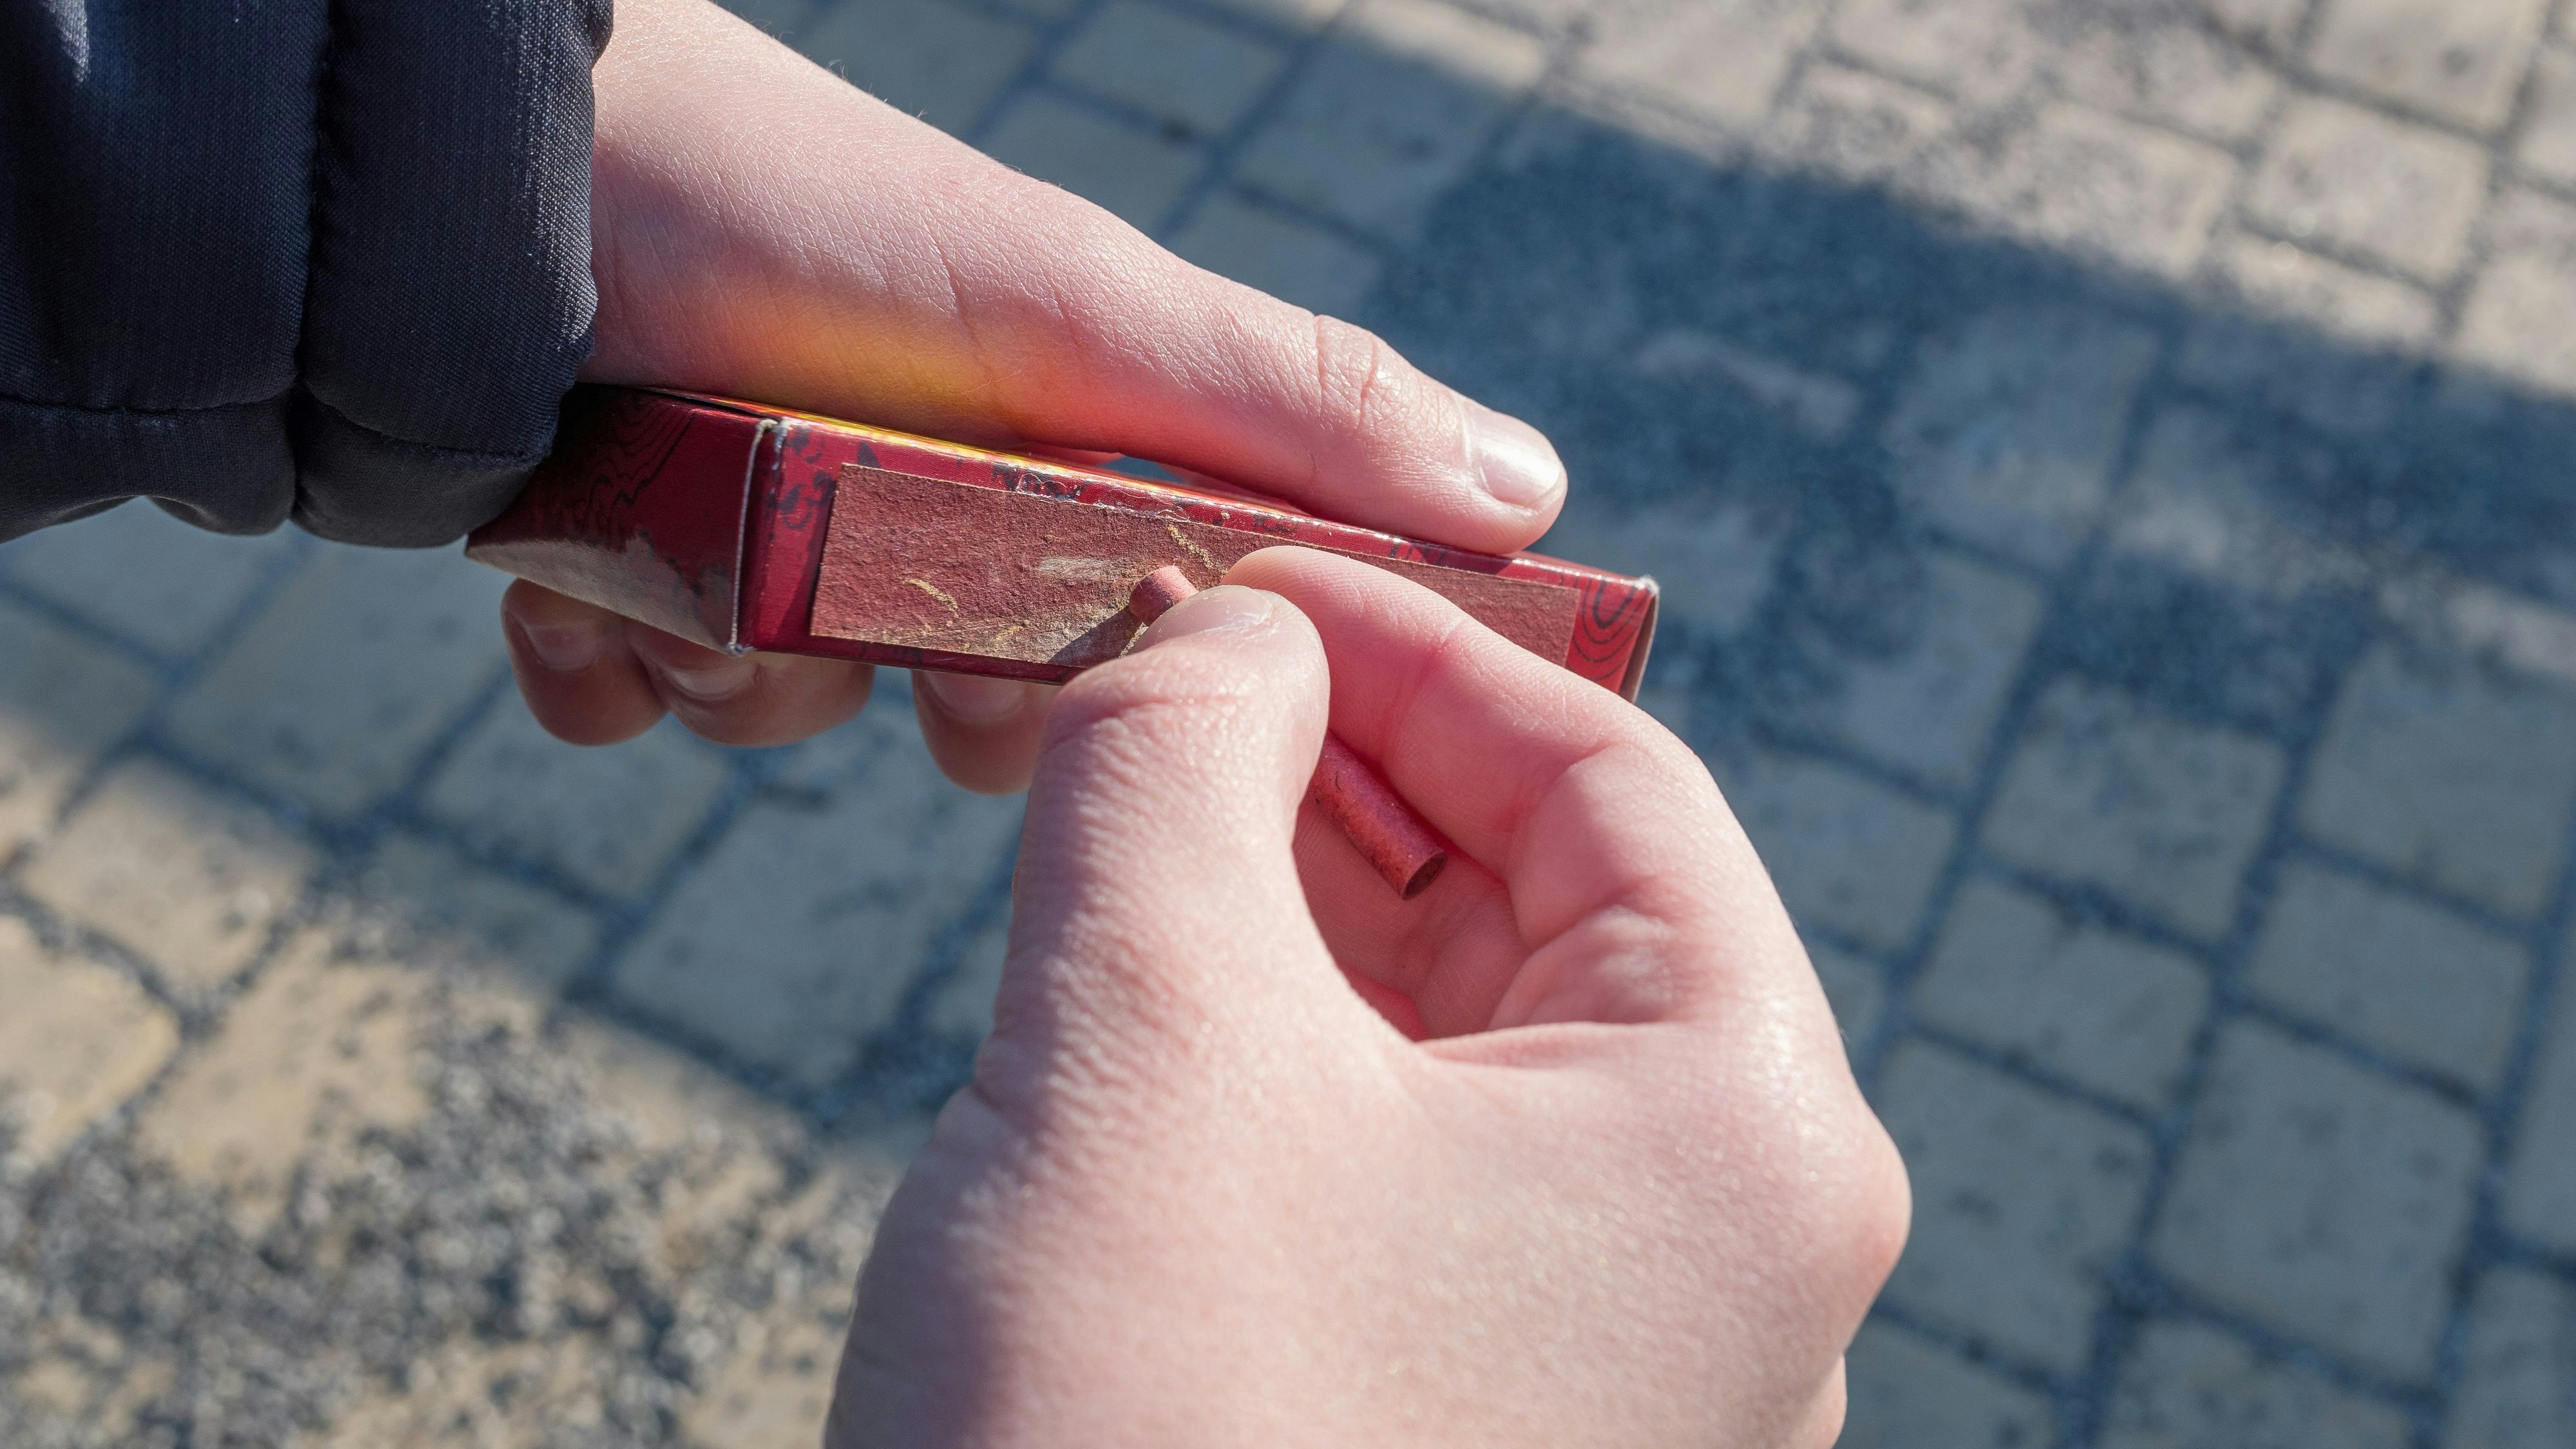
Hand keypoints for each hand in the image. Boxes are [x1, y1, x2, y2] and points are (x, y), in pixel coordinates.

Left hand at [500, 0, 1568, 789]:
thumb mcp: (1085, 315)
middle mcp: (909, 499)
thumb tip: (1535, 495)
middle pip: (955, 716)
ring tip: (683, 549)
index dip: (1114, 683)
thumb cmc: (819, 219)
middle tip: (847, 597)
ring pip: (768, 717)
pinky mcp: (602, 561)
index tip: (1062, 651)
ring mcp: (750, 532)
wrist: (521, 170)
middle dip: (896, 681)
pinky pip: (610, 698)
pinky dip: (593, 654)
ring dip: (723, 656)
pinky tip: (578, 569)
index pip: (1142, 651)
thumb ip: (1298, 412)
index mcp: (1044, 454)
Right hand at [826, 549, 1908, 1446]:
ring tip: (1143, 805)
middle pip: (1550, 906)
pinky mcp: (1492, 1420)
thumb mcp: (1145, 1023)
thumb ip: (1185, 757)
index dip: (1418, 642)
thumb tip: (1221, 626)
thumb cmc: (1140, 1421)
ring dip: (1308, 900)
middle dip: (1351, 767)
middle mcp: (1732, 1249)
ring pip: (1470, 1038)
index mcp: (1743, 1129)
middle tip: (1169, 670)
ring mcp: (1624, 1356)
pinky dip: (1295, 1050)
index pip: (1609, 780)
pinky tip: (1160, 985)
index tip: (1246, 572)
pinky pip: (1417, 1169)